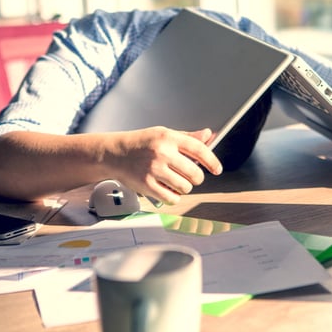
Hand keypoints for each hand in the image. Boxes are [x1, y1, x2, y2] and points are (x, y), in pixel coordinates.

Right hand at [107, 127, 222, 204]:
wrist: (114, 153)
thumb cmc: (141, 143)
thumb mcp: (164, 134)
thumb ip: (187, 137)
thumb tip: (209, 136)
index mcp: (168, 137)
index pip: (199, 149)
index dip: (212, 161)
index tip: (217, 169)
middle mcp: (162, 153)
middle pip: (195, 173)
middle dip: (197, 178)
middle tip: (191, 176)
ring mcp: (154, 170)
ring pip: (185, 187)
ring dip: (185, 187)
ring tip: (175, 181)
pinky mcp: (147, 185)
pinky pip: (172, 198)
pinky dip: (174, 196)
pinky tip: (168, 189)